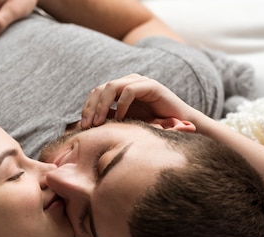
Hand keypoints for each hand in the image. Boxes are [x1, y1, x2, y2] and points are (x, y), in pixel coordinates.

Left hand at [80, 73, 200, 127]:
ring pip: (112, 86)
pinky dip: (121, 104)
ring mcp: (140, 82)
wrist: (180, 126)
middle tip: (87, 125)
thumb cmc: (153, 126)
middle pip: (100, 89)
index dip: (87, 108)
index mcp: (120, 89)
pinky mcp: (151, 86)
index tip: (83, 126)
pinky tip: (120, 118)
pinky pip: (130, 90)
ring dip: (102, 106)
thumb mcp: (126, 123)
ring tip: (99, 123)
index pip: (96, 93)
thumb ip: (110, 119)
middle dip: (91, 108)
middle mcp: (128, 82)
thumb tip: (88, 125)